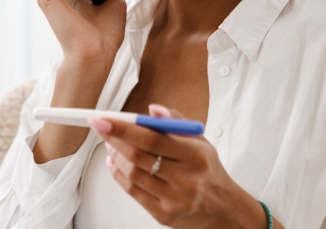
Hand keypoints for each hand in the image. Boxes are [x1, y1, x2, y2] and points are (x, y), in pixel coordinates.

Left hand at [89, 105, 282, 228]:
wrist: (223, 210)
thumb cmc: (208, 171)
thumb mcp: (201, 142)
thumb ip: (176, 123)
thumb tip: (152, 109)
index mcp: (196, 156)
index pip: (152, 138)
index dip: (123, 128)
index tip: (103, 118)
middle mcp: (186, 179)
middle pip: (138, 156)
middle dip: (113, 139)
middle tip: (102, 127)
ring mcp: (174, 199)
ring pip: (132, 174)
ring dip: (115, 156)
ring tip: (110, 144)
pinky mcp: (164, 215)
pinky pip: (133, 192)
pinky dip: (118, 175)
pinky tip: (114, 163)